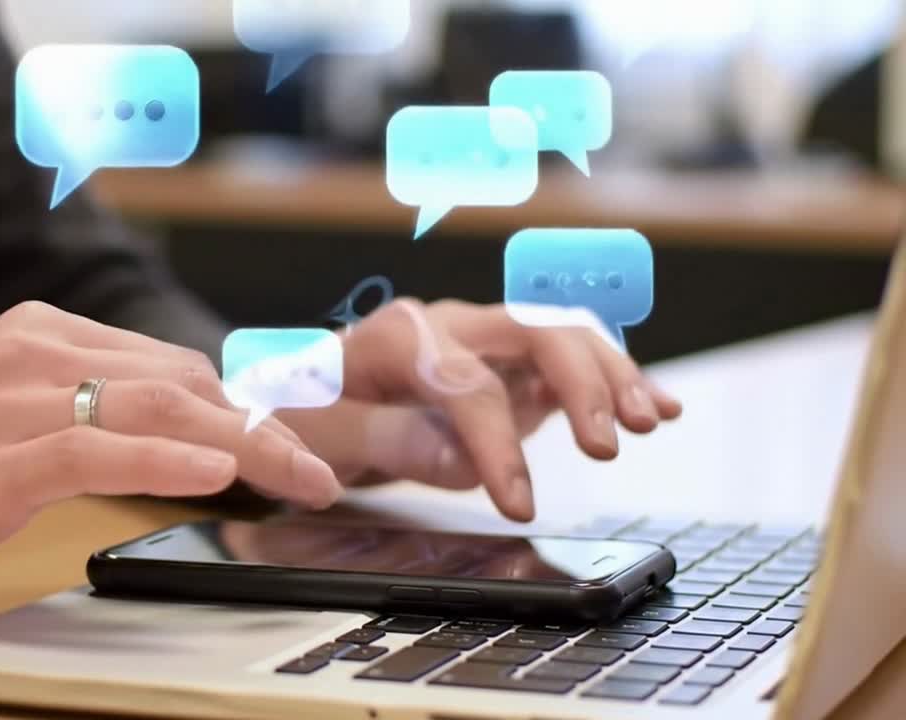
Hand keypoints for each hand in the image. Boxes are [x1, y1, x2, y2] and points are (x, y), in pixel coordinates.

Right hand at [0, 302, 339, 616]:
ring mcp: (12, 401)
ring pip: (156, 406)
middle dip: (260, 427)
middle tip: (313, 473)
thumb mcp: (0, 419)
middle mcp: (33, 350)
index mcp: (38, 332)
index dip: (237, 404)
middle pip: (180, 379)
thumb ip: (80, 411)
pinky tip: (213, 470)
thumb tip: (171, 435)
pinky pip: (96, 448)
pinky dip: (163, 455)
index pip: (168, 362)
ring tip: (298, 480)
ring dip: (242, 444)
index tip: (285, 442)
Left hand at [278, 299, 681, 522]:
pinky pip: (567, 363)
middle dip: (580, 382)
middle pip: (533, 330)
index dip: (497, 445)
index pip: (466, 384)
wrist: (298, 397)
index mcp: (398, 336)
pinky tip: (657, 405)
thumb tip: (461, 458)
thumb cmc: (304, 413)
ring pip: (563, 335)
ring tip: (648, 422)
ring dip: (611, 374)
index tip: (519, 503)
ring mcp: (482, 342)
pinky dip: (614, 380)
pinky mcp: (506, 367)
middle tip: (608, 445)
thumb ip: (386, 439)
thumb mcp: (321, 434)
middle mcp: (448, 327)